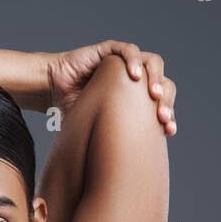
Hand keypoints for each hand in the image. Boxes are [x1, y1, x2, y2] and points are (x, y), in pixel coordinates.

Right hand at [47, 40, 176, 134]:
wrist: (51, 90)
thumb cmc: (72, 110)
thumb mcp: (96, 128)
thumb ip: (111, 139)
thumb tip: (119, 171)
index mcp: (136, 95)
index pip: (161, 101)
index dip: (168, 114)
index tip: (169, 131)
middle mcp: (134, 77)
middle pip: (162, 82)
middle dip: (166, 100)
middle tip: (163, 117)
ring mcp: (124, 62)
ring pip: (152, 63)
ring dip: (156, 78)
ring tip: (154, 95)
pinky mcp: (109, 50)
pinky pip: (128, 50)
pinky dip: (134, 60)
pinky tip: (135, 75)